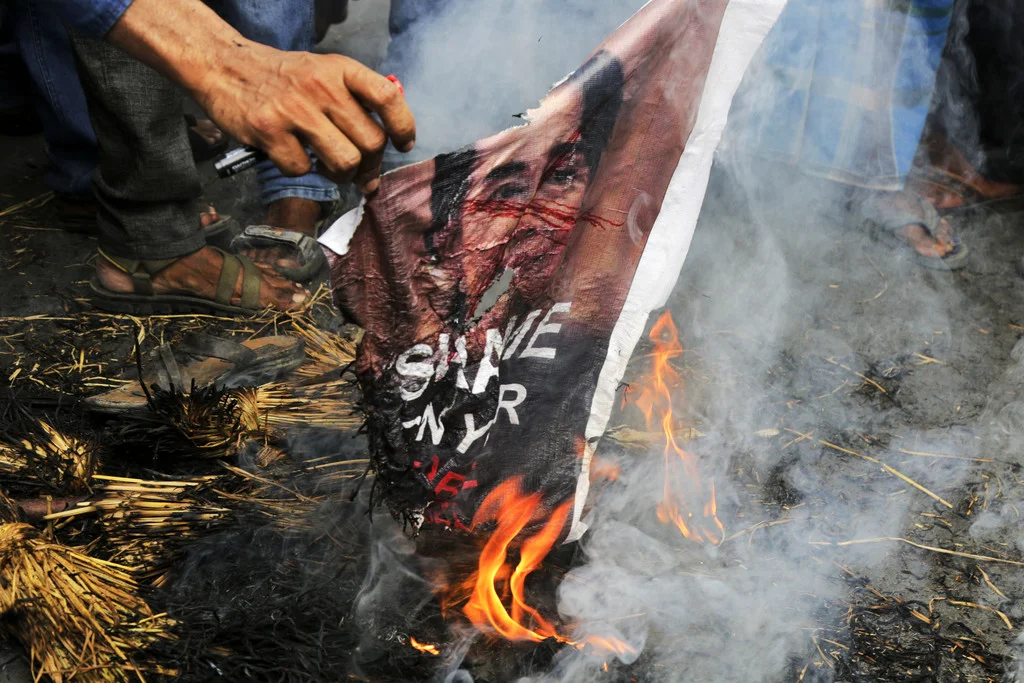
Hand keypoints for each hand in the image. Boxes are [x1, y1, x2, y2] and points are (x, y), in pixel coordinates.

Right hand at [195, 45, 414, 191]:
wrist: (224, 65)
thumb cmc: (283, 79)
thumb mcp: (324, 74)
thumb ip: (354, 107)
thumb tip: (379, 163)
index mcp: (340, 70)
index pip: (388, 99)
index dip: (403, 127)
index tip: (403, 145)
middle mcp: (321, 87)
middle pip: (371, 143)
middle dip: (369, 166)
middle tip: (356, 169)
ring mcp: (294, 110)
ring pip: (344, 162)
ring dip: (340, 175)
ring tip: (327, 166)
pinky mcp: (268, 131)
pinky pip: (302, 169)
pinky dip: (298, 170)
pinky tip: (289, 153)